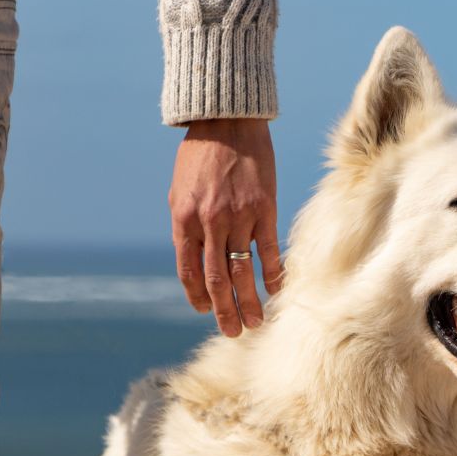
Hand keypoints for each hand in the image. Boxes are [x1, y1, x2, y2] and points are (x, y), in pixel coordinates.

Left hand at [168, 119, 282, 335]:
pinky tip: (275, 290)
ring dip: (249, 300)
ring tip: (256, 321)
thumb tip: (195, 257)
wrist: (227, 122)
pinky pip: (268, 249)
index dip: (197, 295)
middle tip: (234, 332)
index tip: (204, 312)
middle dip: (224, 310)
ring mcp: (238, 217)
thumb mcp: (181, 191)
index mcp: (184, 220)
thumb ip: (187, 225)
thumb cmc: (201, 156)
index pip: (189, 270)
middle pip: (217, 279)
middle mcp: (210, 223)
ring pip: (243, 270)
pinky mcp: (265, 209)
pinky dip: (272, 272)